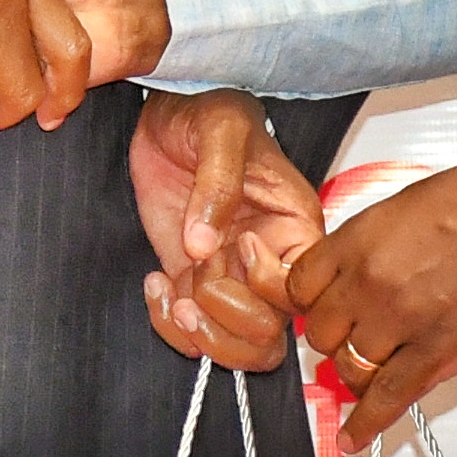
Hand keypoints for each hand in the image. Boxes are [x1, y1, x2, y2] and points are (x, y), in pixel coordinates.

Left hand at [133, 91, 322, 372]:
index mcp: (296, 229)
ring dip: (204, 336)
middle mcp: (270, 261)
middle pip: (272, 333)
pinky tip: (155, 285)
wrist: (166, 111)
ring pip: (240, 346)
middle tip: (197, 281)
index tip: (238, 244)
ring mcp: (230, 275)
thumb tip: (204, 246)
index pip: (300, 292)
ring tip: (175, 300)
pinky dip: (170, 325)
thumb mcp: (221, 130)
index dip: (267, 286)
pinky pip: (193, 331)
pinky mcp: (192, 279)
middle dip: (230, 317)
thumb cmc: (208, 110)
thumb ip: (219, 184)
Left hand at [286, 137, 456, 454]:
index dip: (311, 301)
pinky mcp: (439, 351)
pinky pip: (388, 398)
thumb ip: (376, 245)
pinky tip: (353, 437)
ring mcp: (400, 319)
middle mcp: (369, 280)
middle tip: (354, 336)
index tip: (321, 307)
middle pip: (321, 332)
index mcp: (359, 238)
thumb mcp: (408, 205)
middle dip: (335, 337)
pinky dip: (367, 423)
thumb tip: (363, 274)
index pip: (301, 285)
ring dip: (358, 372)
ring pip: (349, 368)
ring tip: (375, 368)